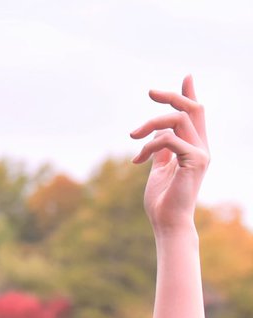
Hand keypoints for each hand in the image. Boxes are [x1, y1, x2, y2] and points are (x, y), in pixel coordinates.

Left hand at [130, 75, 209, 231]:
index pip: (196, 115)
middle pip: (192, 109)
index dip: (191, 95)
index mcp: (194, 147)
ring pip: (178, 119)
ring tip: (133, 136)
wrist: (167, 222)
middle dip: (172, 96)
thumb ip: (160, 150)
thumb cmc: (162, 200)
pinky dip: (149, 145)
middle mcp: (202, 147)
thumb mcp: (159, 169)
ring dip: (150, 124)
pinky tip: (138, 160)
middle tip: (150, 91)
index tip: (187, 77)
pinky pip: (169, 139)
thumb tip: (156, 134)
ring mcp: (201, 153)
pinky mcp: (195, 161)